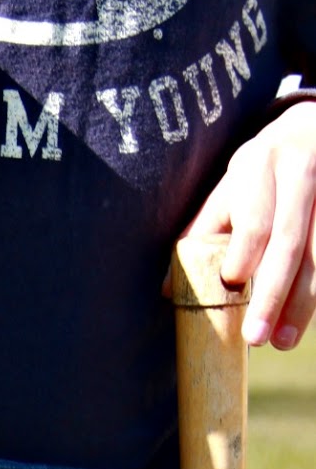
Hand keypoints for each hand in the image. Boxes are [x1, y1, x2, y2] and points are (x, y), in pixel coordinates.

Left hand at [185, 98, 315, 347]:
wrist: (313, 127)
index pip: (254, 219)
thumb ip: (201, 231)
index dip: (244, 254)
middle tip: (256, 338)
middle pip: (288, 243)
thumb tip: (166, 291)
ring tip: (283, 341)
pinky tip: (305, 319)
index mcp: (258, 167)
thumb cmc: (259, 172)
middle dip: (271, 294)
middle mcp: (299, 175)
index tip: (233, 283)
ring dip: (302, 304)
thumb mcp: (228, 188)